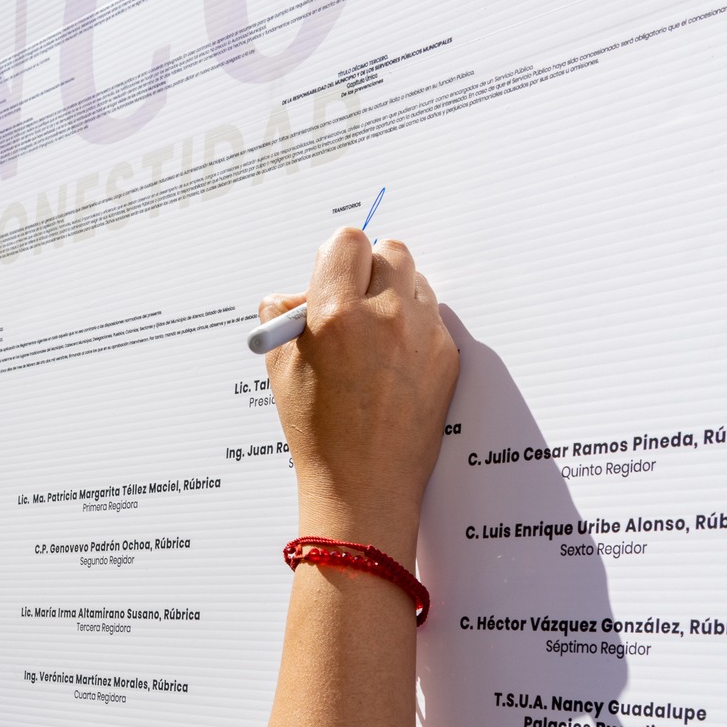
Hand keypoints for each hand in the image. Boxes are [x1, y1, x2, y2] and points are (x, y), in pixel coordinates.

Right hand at [260, 229, 457, 555]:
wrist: (364, 485)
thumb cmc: (319, 432)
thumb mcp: (280, 368)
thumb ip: (284, 315)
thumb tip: (297, 292)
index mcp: (336, 314)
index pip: (346, 241)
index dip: (335, 258)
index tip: (330, 277)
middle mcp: (385, 316)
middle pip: (389, 250)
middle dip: (369, 269)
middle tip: (353, 300)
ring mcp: (423, 335)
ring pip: (415, 281)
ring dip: (394, 294)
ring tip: (374, 335)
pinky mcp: (446, 355)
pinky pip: (431, 317)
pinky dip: (413, 328)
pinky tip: (393, 363)